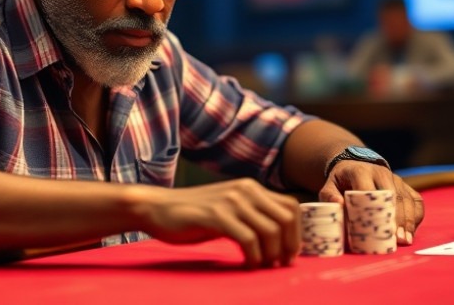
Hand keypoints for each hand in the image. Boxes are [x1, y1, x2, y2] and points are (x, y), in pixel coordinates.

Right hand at [135, 178, 300, 267]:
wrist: (157, 208)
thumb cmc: (193, 215)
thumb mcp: (228, 209)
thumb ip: (251, 216)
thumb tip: (279, 238)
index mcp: (251, 188)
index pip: (291, 207)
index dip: (297, 233)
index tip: (289, 253)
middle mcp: (245, 190)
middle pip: (286, 219)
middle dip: (288, 246)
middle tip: (279, 264)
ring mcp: (230, 201)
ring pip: (270, 230)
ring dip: (271, 255)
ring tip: (262, 266)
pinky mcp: (216, 215)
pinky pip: (248, 239)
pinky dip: (253, 256)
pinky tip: (247, 264)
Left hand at [319, 161, 423, 244]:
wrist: (354, 163)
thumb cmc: (340, 181)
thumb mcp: (328, 185)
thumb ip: (330, 195)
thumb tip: (339, 204)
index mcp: (361, 171)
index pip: (371, 190)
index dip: (376, 209)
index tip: (379, 227)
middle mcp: (382, 172)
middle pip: (395, 196)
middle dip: (398, 218)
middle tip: (398, 239)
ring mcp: (396, 178)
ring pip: (408, 199)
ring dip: (409, 220)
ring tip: (406, 239)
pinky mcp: (405, 185)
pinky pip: (416, 200)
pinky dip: (416, 216)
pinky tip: (412, 230)